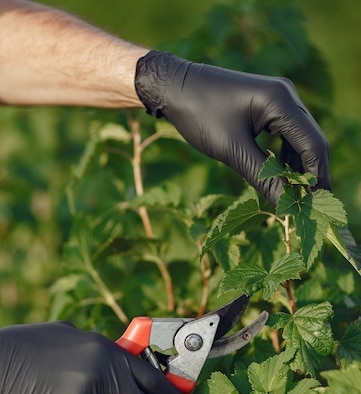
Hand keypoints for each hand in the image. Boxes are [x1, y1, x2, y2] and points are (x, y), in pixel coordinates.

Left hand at [135, 51, 330, 204]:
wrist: (174, 87)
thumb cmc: (199, 114)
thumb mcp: (232, 150)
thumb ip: (263, 177)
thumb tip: (286, 205)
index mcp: (281, 101)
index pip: (313, 145)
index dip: (317, 178)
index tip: (315, 207)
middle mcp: (287, 96)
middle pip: (312, 142)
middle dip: (312, 176)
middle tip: (310, 208)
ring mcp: (279, 100)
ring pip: (301, 141)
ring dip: (299, 169)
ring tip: (296, 199)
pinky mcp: (268, 107)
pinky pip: (287, 136)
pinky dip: (286, 159)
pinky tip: (282, 179)